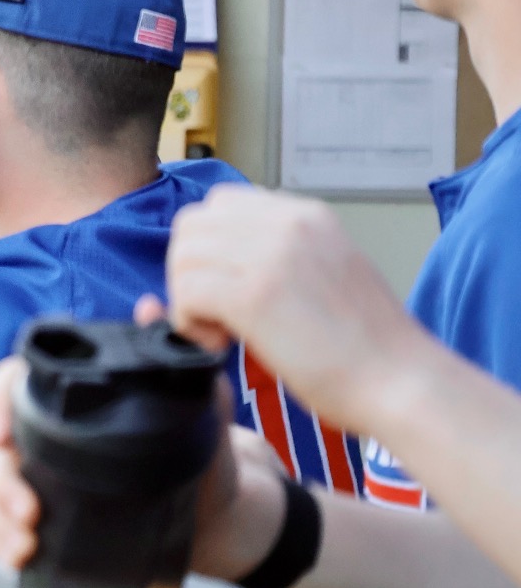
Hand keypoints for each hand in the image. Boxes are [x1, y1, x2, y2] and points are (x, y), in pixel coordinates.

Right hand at [0, 341, 287, 584]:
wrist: (225, 520)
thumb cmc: (208, 456)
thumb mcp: (198, 405)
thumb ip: (176, 357)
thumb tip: (150, 308)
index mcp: (73, 403)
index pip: (16, 384)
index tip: (3, 436)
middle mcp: (53, 438)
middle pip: (1, 448)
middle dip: (3, 480)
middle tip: (30, 510)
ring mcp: (50, 480)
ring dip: (0, 515)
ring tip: (29, 540)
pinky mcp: (54, 520)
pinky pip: (8, 527)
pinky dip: (2, 542)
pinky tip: (22, 554)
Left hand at [163, 186, 425, 434]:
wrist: (403, 383)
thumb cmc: (367, 346)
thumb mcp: (329, 270)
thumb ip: (283, 253)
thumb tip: (225, 260)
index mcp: (307, 216)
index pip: (221, 204)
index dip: (208, 247)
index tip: (225, 287)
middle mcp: (288, 224)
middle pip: (192, 225)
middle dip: (188, 270)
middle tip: (214, 313)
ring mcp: (271, 256)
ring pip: (183, 258)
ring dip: (187, 299)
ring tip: (221, 333)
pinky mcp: (255, 295)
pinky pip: (186, 292)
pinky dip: (189, 323)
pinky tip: (221, 345)